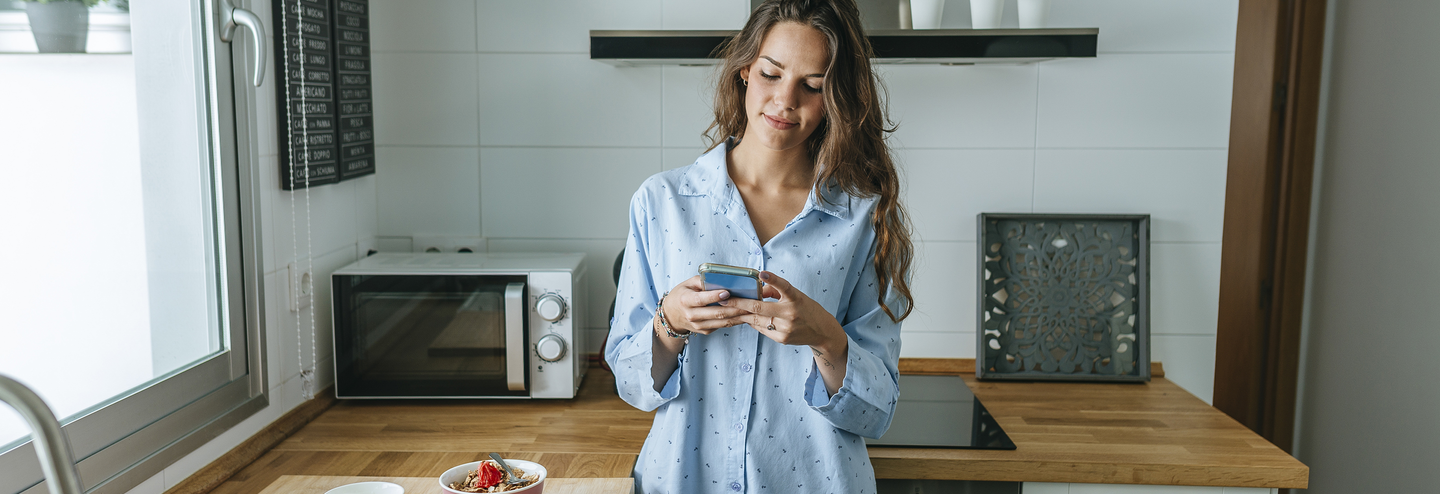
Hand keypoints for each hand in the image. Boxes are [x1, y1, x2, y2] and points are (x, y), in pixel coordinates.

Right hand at [661, 275, 750, 334]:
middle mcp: (691, 315)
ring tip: (752, 309)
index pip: (701, 299)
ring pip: (722, 321)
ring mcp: (698, 325)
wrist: (671, 315)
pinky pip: (723, 325)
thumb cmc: (682, 295)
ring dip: (739, 316)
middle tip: (749, 302)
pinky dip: (735, 320)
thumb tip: (722, 279)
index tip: (727, 292)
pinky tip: (745, 314)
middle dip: (735, 308)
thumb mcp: (688, 283)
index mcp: (685, 300)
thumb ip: (703, 280)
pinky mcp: (705, 331)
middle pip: (716, 312)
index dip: (714, 296)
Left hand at [720, 271, 847, 354]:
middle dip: (738, 303)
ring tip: (727, 308)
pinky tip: (747, 318)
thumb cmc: (807, 309)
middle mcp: (791, 314)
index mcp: (796, 299)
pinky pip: (762, 329)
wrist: (822, 332)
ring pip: (757, 320)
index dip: (773, 279)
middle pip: (759, 308)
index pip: (784, 286)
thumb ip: (776, 291)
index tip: (762, 273)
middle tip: (723, 299)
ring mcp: (786, 328)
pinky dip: (754, 323)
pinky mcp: (782, 339)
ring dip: (742, 314)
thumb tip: (757, 289)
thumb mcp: (796, 296)